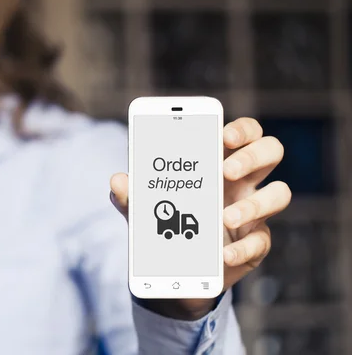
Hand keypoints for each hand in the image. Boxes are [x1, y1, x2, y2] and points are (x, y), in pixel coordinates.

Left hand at [110, 117, 291, 319]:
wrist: (177, 268)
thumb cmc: (166, 222)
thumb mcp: (145, 208)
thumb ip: (132, 194)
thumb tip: (117, 180)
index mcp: (219, 162)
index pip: (244, 132)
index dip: (241, 129)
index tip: (223, 135)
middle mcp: (243, 182)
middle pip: (270, 151)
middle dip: (252, 156)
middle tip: (224, 171)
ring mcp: (254, 212)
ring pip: (279, 194)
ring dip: (254, 204)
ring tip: (223, 218)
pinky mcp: (255, 244)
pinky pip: (261, 241)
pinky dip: (243, 248)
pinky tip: (223, 254)